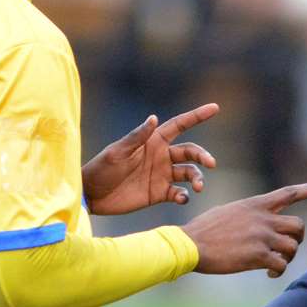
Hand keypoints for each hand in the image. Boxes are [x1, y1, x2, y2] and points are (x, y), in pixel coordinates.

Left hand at [81, 103, 218, 214]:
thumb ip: (137, 137)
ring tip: (198, 187)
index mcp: (153, 141)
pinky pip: (178, 193)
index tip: (215, 108)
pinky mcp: (159, 193)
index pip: (180, 125)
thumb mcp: (117, 152)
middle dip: (203, 156)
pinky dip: (184, 196)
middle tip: (211, 163)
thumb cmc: (101, 168)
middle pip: (190, 152)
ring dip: (197, 178)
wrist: (92, 195)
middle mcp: (161, 156)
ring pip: (189, 173)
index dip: (197, 116)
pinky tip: (182, 198)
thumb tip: (154, 118)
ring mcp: (162, 175)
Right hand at [181, 180, 306, 277]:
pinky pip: (281, 265)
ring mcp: (262, 236)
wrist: (190, 244)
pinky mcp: (258, 256)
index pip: (290, 193)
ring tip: (275, 265)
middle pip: (299, 226)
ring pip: (293, 246)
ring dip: (288, 258)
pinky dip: (278, 272)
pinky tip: (268, 274)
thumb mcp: (228, 211)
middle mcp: (263, 218)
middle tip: (288, 249)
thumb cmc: (204, 230)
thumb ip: (248, 214)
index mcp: (256, 204)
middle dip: (298, 239)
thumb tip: (257, 222)